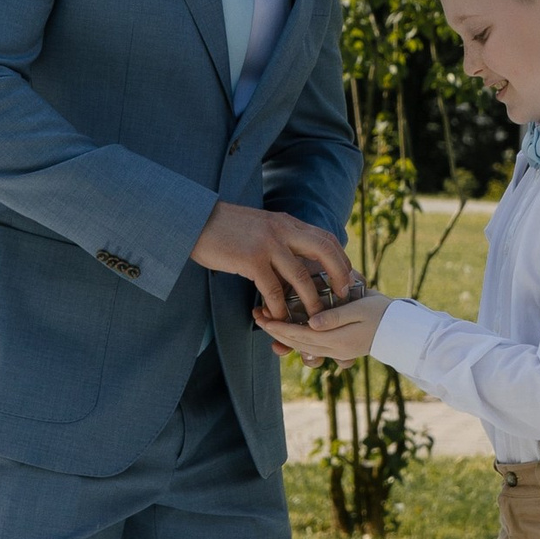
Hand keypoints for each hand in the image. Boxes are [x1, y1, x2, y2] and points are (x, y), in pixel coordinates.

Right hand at [190, 200, 360, 322]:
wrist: (194, 220)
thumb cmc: (225, 229)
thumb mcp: (260, 226)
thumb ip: (279, 238)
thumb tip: (295, 260)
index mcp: (287, 222)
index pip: (326, 238)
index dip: (341, 259)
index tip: (345, 278)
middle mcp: (283, 230)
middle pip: (324, 251)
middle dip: (339, 276)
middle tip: (341, 296)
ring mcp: (268, 245)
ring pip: (302, 277)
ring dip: (310, 301)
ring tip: (313, 318)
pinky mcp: (252, 260)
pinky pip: (274, 290)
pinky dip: (279, 307)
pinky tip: (278, 317)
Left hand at [258, 286, 390, 361]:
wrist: (402, 329)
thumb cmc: (382, 313)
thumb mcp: (360, 309)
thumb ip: (335, 317)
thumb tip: (311, 323)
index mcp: (337, 340)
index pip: (299, 335)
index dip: (278, 327)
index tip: (262, 316)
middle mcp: (334, 350)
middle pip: (297, 342)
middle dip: (275, 331)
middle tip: (257, 316)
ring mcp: (337, 352)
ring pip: (303, 346)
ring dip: (284, 336)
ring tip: (268, 323)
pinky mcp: (341, 349)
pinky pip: (313, 346)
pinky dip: (298, 338)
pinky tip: (289, 330)